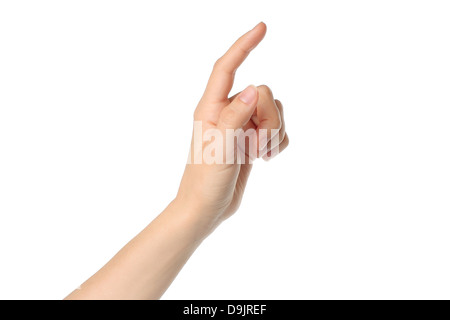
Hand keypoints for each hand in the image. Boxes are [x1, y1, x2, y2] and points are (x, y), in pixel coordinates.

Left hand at [176, 22, 288, 232]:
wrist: (207, 207)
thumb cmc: (205, 181)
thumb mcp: (220, 149)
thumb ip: (235, 117)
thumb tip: (252, 89)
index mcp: (211, 108)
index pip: (227, 68)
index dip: (244, 46)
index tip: (262, 28)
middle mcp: (227, 112)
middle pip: (262, 93)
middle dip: (268, 119)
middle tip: (256, 146)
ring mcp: (241, 125)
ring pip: (274, 110)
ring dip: (274, 133)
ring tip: (258, 154)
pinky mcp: (252, 139)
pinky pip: (278, 128)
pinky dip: (278, 142)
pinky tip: (265, 158)